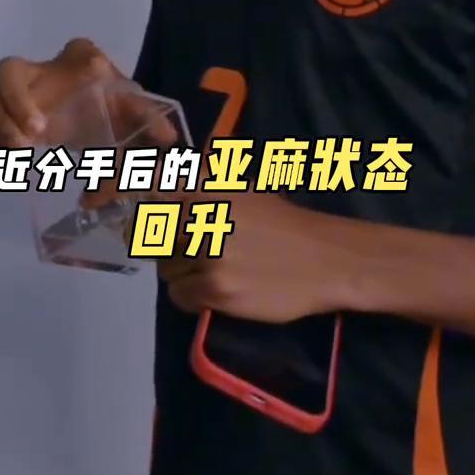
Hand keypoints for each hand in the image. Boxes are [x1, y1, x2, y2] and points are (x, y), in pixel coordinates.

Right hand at [0, 37, 176, 207]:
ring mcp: (24, 93)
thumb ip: (149, 117)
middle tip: (30, 136)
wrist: (106, 116)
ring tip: (20, 152)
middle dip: (10, 106)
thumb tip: (169, 138)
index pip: (60, 54)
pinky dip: (2, 143)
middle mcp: (42, 70)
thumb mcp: (133, 107)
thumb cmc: (118, 102)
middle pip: (4, 75)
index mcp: (76, 58)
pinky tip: (15, 161)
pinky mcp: (16, 118)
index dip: (35, 89)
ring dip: (2, 126)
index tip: (43, 125)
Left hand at [158, 187, 351, 323]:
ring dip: (182, 274)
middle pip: (155, 237)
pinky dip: (192, 297)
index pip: (153, 193)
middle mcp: (204, 217)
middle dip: (168, 248)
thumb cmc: (284, 224)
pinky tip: (215, 291)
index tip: (154, 220)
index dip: (148, 209)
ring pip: (167, 269)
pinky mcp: (218, 289)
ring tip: (211, 273)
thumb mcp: (245, 191)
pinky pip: (181, 295)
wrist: (325, 260)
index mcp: (209, 189)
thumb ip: (205, 185)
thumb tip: (160, 178)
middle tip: (191, 254)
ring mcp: (209, 255)